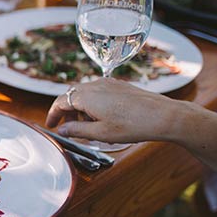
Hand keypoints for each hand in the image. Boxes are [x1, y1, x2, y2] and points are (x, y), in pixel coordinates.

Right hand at [45, 78, 180, 143]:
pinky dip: (93, 105)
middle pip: (72, 96)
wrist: (164, 116)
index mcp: (86, 96)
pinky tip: (103, 119)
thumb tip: (62, 130)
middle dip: (67, 113)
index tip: (51, 126)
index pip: (60, 102)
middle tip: (68, 129)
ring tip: (88, 127)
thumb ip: (76, 130)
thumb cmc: (134, 125)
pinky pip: (98, 93)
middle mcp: (95, 85)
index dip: (53, 115)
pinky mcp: (119, 86)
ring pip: (85, 94)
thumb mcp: (100, 133)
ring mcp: (108, 84)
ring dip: (81, 109)